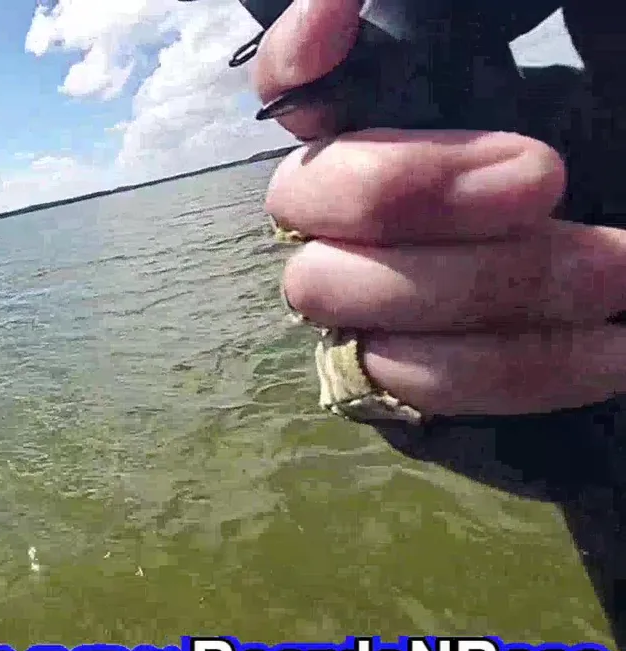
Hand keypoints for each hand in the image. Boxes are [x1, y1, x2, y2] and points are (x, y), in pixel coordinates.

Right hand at [254, 0, 625, 416]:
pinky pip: (411, 382)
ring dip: (478, 284)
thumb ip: (536, 38)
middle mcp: (348, 208)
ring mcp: (361, 298)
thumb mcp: (598, 84)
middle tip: (542, 177)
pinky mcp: (400, 380)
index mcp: (387, 121)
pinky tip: (614, 347)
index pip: (288, 86)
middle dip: (408, 190)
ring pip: (333, 292)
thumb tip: (392, 12)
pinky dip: (516, 365)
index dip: (294, 56)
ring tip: (612, 272)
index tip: (345, 16)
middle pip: (297, 196)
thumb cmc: (613, 164)